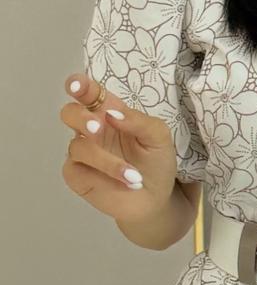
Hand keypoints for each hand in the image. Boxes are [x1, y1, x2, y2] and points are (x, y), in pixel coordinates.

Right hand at [60, 73, 179, 222]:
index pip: (88, 93)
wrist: (157, 199)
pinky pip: (78, 167)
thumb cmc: (156, 163)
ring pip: (78, 145)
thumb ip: (138, 120)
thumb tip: (111, 114)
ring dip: (106, 160)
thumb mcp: (158, 136)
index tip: (77, 86)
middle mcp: (90, 129)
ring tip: (134, 176)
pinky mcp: (76, 174)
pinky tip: (125, 181)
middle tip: (98, 128)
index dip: (79, 85)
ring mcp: (81, 152)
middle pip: (69, 113)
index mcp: (108, 112)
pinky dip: (104, 172)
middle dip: (80, 117)